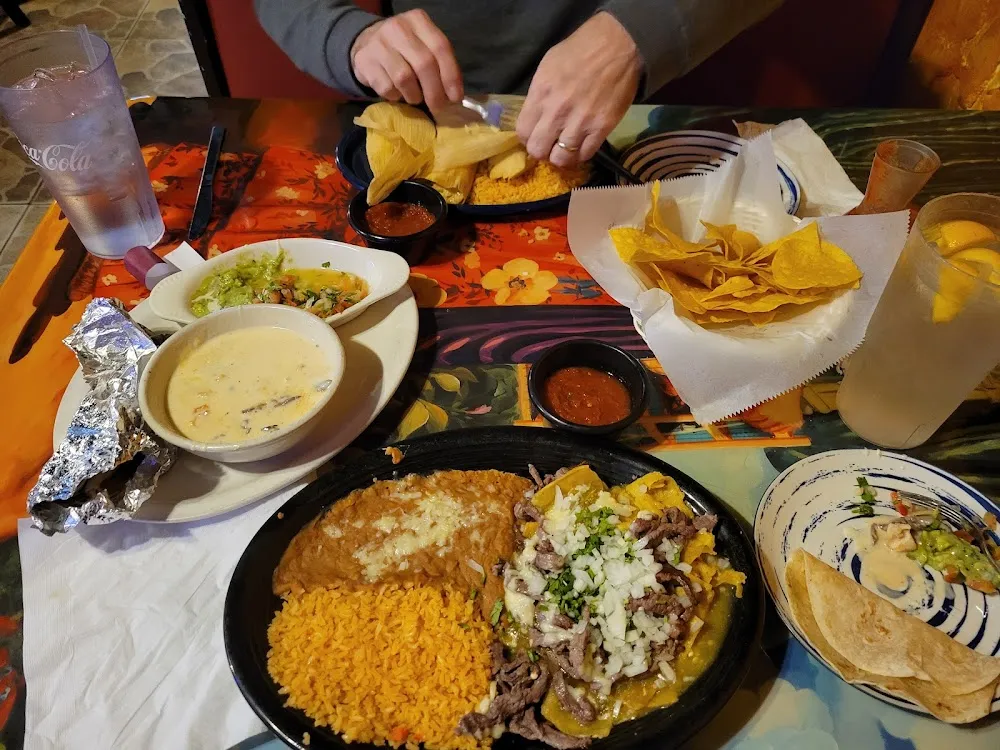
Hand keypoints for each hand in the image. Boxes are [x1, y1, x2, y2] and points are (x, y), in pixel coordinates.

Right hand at [350, 9, 462, 111]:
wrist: (366, 44)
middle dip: (435, 91)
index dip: (451, 75)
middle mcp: (398, 28)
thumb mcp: (423, 45)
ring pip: (405, 78)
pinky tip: (397, 92)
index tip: (455, 97)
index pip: (440, 48)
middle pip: (424, 64)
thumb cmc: (403, 49)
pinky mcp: (365, 62)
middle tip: (438, 106)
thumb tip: (453, 94)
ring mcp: (379, 44)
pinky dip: (396, 96)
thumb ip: (439, 63)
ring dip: (414, 95)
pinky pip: (387, 88)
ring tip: (415, 97)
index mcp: (418, 20)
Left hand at [517, 12, 641, 165]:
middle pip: (538, 150)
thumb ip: (539, 94)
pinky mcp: (601, 128)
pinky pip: (585, 155)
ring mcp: (580, 122)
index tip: (536, 134)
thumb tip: (536, 115)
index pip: (522, 132)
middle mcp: (557, 112)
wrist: (618, 45)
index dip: (528, 137)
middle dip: (542, 150)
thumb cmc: (581, 50)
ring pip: (561, 159)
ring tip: (567, 147)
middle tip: (550, 144)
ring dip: (562, 156)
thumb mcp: (548, 66)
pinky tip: (583, 144)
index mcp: (541, 93)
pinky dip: (582, 154)